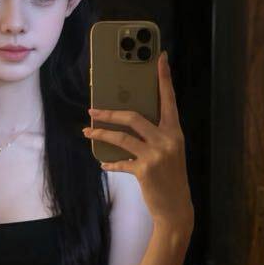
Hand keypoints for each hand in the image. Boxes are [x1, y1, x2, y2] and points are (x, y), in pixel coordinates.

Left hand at [82, 49, 193, 228]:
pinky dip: (110, 162)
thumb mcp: (169, 151)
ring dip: (101, 133)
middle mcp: (167, 139)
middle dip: (110, 112)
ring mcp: (156, 155)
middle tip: (92, 110)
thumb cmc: (170, 176)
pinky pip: (120, 161)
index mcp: (175, 131)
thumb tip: (129, 121)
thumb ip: (154, 135)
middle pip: (134, 116)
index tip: (160, 57)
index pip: (169, 99)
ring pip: (122, 136)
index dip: (164, 78)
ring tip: (87, 131)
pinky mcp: (145, 170)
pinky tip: (103, 163)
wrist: (176, 207)